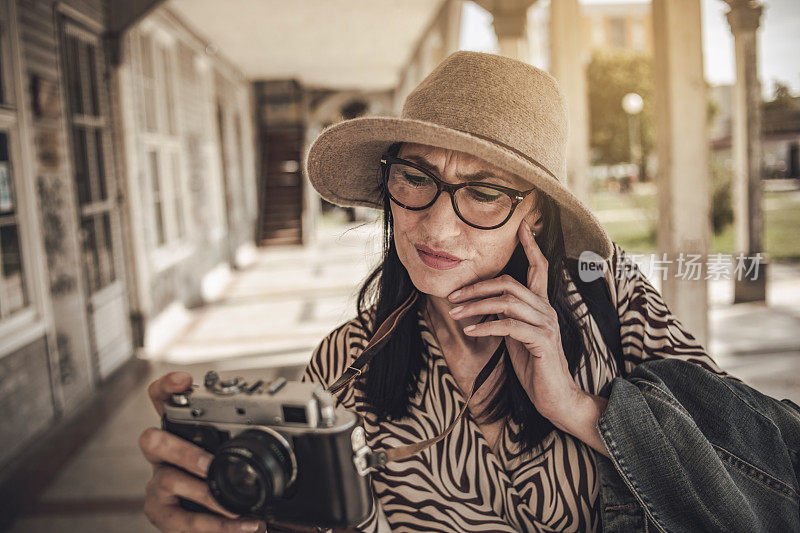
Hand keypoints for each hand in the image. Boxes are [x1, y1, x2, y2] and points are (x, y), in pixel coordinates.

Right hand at [140, 372, 267, 532]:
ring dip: (203, 494)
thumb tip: (301, 415)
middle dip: (182, 451)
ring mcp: (158, 482)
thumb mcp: (237, 448)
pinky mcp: (162, 513)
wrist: (217, 515)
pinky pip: (184, 521)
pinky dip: (217, 526)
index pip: (162, 399)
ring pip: (167, 481)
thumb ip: (254, 431)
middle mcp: (163, 453)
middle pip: (152, 440)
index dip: (168, 387)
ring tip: (233, 506)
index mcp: (180, 429)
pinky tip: (245, 525)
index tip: (184, 381)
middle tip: (209, 463)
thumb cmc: (224, 471)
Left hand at [447, 220, 584, 424]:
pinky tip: (469, 331)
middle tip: (452, 295)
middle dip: (478, 286)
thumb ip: (506, 317)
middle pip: (510, 283)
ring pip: (507, 302)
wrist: (556, 397)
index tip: (521, 227)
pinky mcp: (541, 342)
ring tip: (454, 313)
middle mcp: (546, 310)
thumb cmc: (534, 367)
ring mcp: (546, 325)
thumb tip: (486, 302)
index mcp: (541, 306)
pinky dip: (486, 326)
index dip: (530, 247)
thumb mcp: (516, 337)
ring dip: (475, 306)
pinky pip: (509, 326)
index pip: (538, 268)